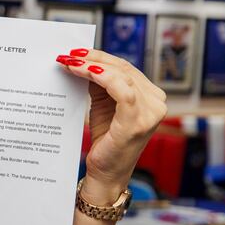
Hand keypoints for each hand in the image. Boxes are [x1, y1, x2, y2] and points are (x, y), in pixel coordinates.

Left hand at [57, 48, 166, 202]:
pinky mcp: (137, 122)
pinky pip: (121, 91)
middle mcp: (156, 102)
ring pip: (121, 75)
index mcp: (150, 96)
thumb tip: (82, 59)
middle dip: (93, 59)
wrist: (106, 172)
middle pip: (123, 68)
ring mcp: (150, 112)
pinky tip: (83, 72)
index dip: (100, 57)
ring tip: (69, 62)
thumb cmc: (106, 140)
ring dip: (92, 66)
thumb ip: (100, 83)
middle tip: (68, 54)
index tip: (76, 52)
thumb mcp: (103, 105)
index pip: (125, 67)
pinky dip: (101, 77)